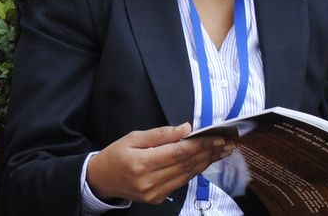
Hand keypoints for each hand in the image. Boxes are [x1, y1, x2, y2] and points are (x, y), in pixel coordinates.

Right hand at [85, 123, 234, 203]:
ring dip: (206, 162)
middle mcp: (149, 181)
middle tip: (225, 143)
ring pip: (187, 176)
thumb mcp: (134, 137)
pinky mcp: (158, 198)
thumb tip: (185, 129)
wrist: (102, 179)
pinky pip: (181, 182)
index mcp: (141, 163)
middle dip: (208, 153)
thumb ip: (160, 134)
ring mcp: (154, 193)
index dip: (200, 144)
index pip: (178, 153)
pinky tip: (203, 160)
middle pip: (186, 165)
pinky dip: (193, 170)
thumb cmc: (116, 155)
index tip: (216, 137)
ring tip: (220, 151)